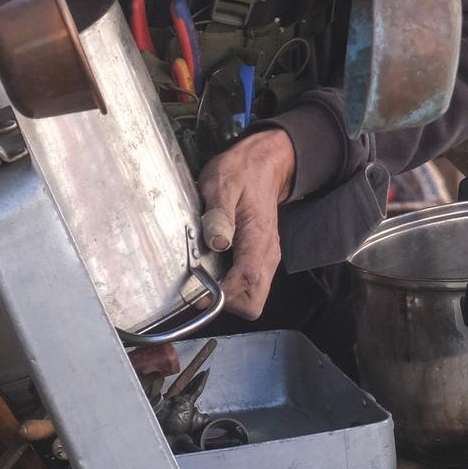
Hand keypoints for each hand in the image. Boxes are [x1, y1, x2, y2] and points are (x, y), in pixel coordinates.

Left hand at [199, 128, 295, 319]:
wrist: (265, 165)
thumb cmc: (242, 173)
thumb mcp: (223, 184)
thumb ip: (219, 214)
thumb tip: (216, 242)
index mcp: (258, 237)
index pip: (247, 278)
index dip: (224, 292)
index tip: (200, 292)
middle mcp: (267, 254)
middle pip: (253, 302)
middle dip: (227, 303)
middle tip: (202, 287)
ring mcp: (265, 258)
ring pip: (252, 298)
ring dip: (228, 297)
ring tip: (205, 278)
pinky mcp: (259, 258)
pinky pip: (249, 286)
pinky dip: (231, 287)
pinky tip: (214, 270)